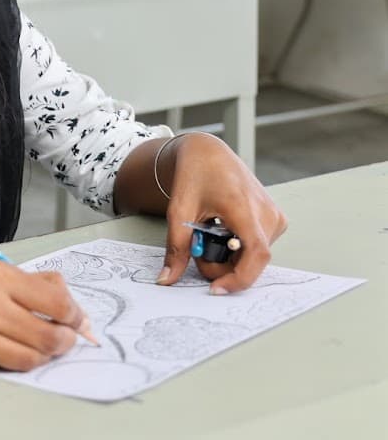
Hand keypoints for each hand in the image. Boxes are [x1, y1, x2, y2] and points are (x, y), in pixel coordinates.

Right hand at [0, 260, 89, 371]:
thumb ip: (27, 283)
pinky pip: (2, 366)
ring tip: (40, 347)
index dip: (75, 315)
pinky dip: (12, 360)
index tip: (77, 319)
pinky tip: (6, 348)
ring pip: (30, 358)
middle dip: (66, 341)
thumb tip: (67, 298)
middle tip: (66, 338)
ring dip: (44, 356)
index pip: (57, 302)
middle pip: (49, 336)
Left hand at [157, 134, 287, 294]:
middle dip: (221, 265)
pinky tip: (221, 231)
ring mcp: (275, 217)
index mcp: (245, 207)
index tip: (216, 289)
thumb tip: (167, 279)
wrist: (209, 152)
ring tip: (208, 233)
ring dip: (227, 256)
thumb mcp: (179, 211)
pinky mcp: (275, 220)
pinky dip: (236, 248)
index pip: (255, 254)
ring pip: (253, 256)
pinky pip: (257, 246)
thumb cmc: (195, 174)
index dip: (238, 278)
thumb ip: (176, 248)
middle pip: (250, 260)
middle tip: (196, 250)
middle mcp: (268, 214)